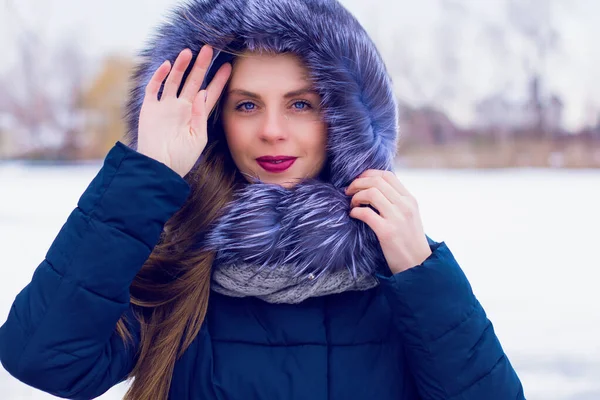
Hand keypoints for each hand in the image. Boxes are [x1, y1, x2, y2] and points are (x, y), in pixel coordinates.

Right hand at [137, 45, 231, 177]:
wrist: (159, 168)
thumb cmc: (181, 158)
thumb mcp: (198, 138)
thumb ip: (200, 115)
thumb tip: (203, 92)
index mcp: (195, 116)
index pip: (210, 94)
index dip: (218, 81)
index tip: (228, 67)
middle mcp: (181, 108)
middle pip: (193, 82)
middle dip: (201, 66)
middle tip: (209, 49)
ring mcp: (165, 107)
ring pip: (174, 80)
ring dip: (181, 66)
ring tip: (189, 52)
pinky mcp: (149, 109)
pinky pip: (154, 88)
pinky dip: (159, 76)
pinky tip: (167, 65)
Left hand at [345, 169, 431, 273]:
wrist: (419, 264)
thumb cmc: (409, 241)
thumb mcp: (409, 216)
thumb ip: (397, 202)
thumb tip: (375, 189)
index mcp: (410, 199)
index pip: (387, 175)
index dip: (368, 174)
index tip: (358, 181)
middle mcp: (405, 205)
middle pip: (376, 181)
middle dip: (357, 183)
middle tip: (349, 191)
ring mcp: (397, 218)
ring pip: (370, 193)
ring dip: (356, 197)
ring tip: (352, 205)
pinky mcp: (387, 231)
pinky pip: (365, 213)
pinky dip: (355, 211)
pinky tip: (353, 215)